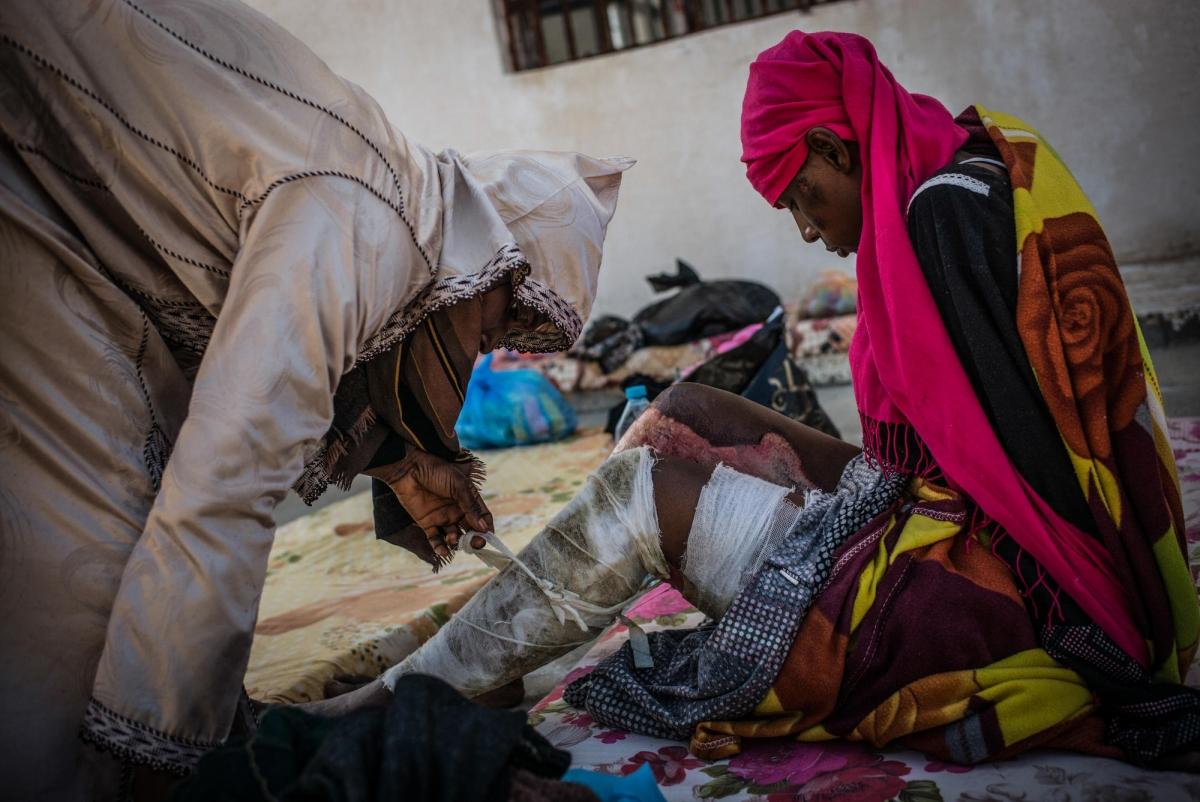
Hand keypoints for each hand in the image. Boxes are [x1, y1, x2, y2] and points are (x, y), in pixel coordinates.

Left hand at [368, 450, 492, 558]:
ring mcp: (443, 518)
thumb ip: (471, 506)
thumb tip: (484, 527)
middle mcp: (458, 511)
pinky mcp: (428, 524)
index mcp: (468, 500)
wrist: (408, 469)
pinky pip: (436, 540)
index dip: (487, 528)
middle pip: (471, 531)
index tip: (489, 538)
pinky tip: (443, 550)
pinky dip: (440, 547)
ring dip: (457, 542)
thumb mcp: (459, 485)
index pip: (483, 517)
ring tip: (453, 539)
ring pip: (455, 538)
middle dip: (474, 540)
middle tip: (475, 544)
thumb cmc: (436, 471)